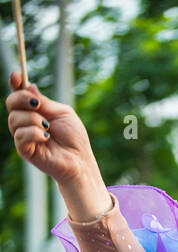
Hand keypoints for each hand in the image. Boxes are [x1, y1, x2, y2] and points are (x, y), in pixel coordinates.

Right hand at [6, 71, 110, 219]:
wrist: (80, 161)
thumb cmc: (74, 138)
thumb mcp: (62, 113)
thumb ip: (45, 101)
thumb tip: (28, 86)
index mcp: (35, 110)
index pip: (18, 94)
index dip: (15, 83)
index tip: (16, 77)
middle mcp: (26, 121)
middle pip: (10, 103)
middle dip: (22, 99)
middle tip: (38, 104)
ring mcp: (24, 136)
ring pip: (14, 119)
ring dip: (32, 119)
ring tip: (47, 128)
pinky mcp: (24, 150)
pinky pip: (19, 135)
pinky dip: (33, 133)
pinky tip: (46, 137)